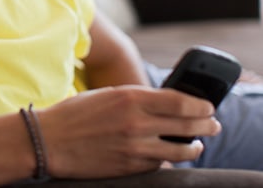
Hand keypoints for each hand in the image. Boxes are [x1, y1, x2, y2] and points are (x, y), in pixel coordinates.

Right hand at [38, 86, 220, 179]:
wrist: (50, 140)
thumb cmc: (76, 112)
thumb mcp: (108, 95)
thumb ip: (137, 99)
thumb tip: (164, 104)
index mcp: (131, 98)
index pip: (180, 102)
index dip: (200, 106)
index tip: (208, 106)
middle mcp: (137, 123)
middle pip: (186, 126)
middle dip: (206, 125)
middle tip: (213, 125)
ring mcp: (134, 148)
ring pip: (179, 151)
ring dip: (194, 147)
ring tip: (198, 145)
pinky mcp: (129, 168)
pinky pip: (159, 165)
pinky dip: (169, 160)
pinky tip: (171, 156)